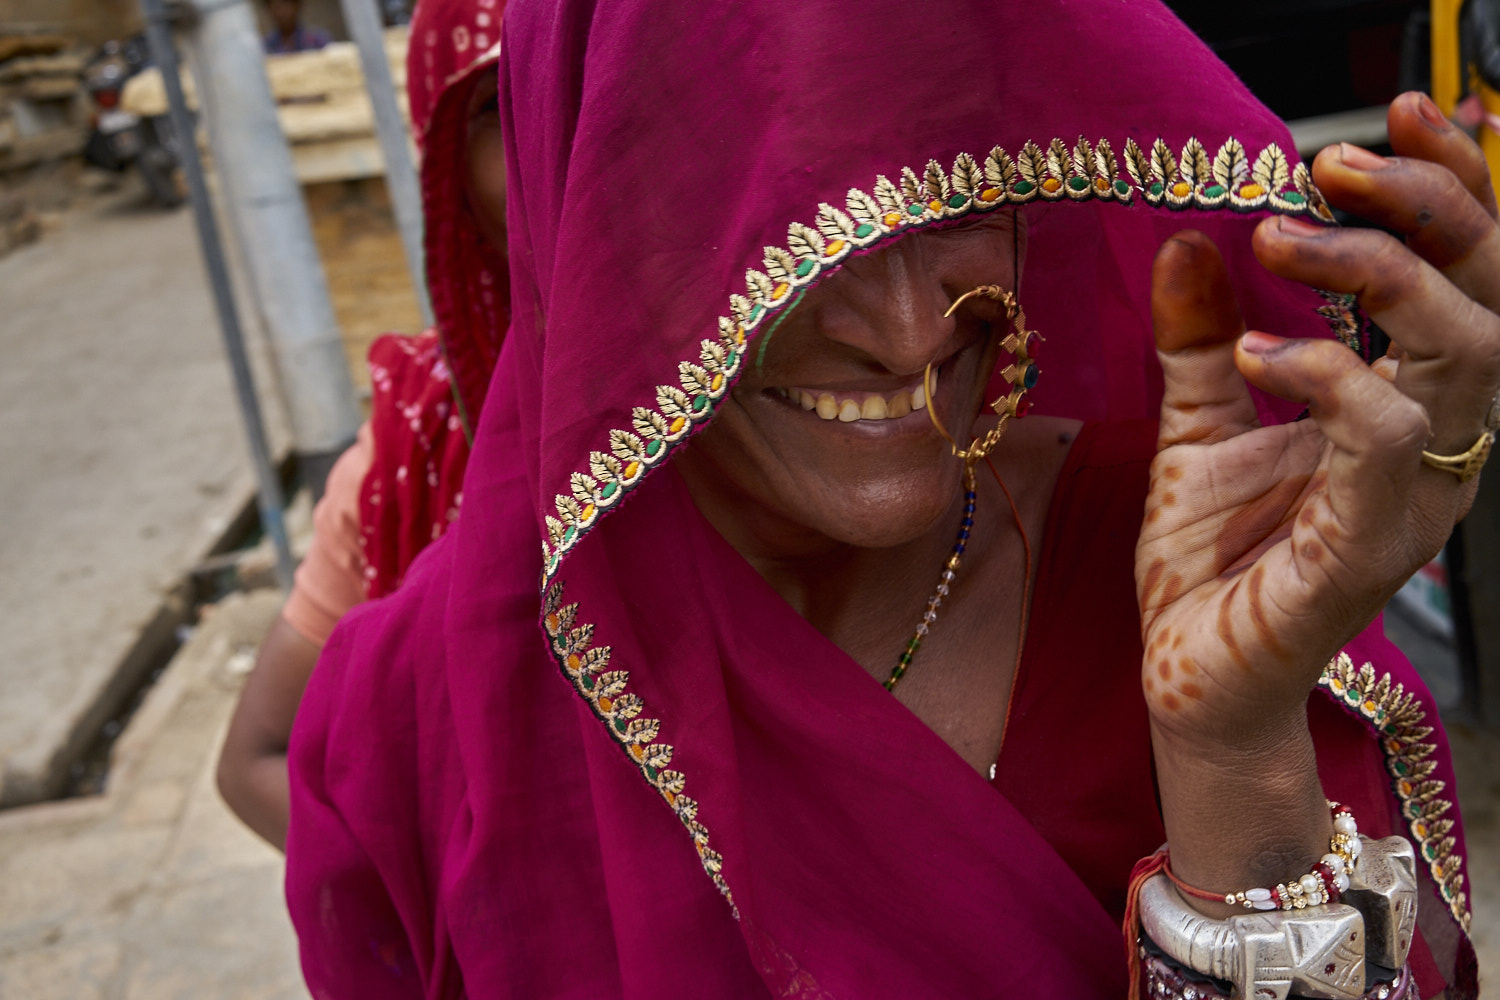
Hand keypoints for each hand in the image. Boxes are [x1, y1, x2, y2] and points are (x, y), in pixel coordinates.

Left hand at [1137, 92, 1499, 746]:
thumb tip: (1190, 240)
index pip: (1469, 278)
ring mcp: (1416, 497)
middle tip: (1331, 162)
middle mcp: (1437, 443)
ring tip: (1283, 238)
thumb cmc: (1211, 560)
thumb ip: (1202, 340)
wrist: (1190, 672)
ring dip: (1382, 275)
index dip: (1456, 188)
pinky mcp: (1373, 546)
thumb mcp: (1198, 425)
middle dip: (1429, 207)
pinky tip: (1262, 348)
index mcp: (1409, 404)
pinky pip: (1388, 437)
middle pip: (1492, 297)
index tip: (1400, 114)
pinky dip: (1331, 376)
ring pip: (1464, 354)